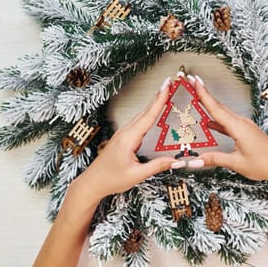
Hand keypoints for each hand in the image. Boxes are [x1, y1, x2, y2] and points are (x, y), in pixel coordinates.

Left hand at [73, 77, 180, 202]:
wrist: (92, 183)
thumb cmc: (110, 179)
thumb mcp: (136, 175)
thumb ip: (157, 166)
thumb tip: (175, 160)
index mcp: (128, 138)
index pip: (148, 116)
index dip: (159, 100)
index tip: (167, 86)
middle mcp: (125, 133)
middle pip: (146, 112)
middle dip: (159, 96)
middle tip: (170, 84)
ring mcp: (123, 134)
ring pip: (142, 116)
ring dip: (154, 104)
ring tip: (166, 94)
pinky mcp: (123, 138)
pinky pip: (139, 123)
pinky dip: (149, 114)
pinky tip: (154, 114)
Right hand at [186, 75, 267, 188]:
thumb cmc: (264, 165)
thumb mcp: (236, 163)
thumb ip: (214, 159)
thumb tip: (195, 160)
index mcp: (239, 128)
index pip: (216, 108)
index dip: (203, 94)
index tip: (195, 81)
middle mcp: (242, 123)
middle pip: (218, 106)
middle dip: (204, 93)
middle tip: (192, 81)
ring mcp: (245, 126)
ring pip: (224, 113)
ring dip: (210, 104)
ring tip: (198, 97)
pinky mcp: (247, 131)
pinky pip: (229, 122)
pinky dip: (218, 120)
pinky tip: (210, 123)